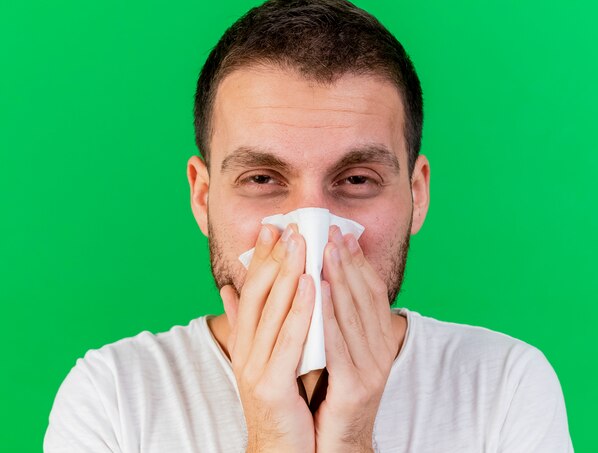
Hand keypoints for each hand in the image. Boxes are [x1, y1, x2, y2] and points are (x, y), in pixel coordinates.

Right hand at [220, 224, 315, 452]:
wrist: (281, 450)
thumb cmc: (278, 400)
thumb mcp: (261, 356)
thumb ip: (248, 323)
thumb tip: (227, 291)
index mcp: (245, 341)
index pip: (251, 291)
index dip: (261, 258)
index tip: (273, 229)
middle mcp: (245, 350)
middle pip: (258, 294)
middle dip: (274, 257)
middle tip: (289, 226)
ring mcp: (256, 367)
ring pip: (273, 310)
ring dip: (287, 273)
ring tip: (301, 243)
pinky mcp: (271, 385)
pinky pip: (289, 340)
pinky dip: (300, 310)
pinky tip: (311, 284)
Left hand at [314, 226, 396, 451]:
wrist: (335, 444)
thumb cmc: (329, 393)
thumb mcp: (334, 350)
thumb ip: (329, 318)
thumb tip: (317, 282)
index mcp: (377, 340)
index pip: (370, 292)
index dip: (357, 262)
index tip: (341, 234)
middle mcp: (380, 350)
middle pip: (364, 296)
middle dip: (348, 261)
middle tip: (332, 231)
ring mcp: (371, 368)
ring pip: (353, 314)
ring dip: (340, 279)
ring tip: (325, 251)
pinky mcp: (356, 386)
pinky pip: (339, 343)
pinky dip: (328, 314)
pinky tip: (318, 291)